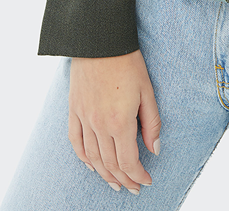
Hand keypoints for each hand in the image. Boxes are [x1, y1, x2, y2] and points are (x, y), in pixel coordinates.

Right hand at [68, 48, 160, 194]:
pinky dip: (83, 158)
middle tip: (134, 187)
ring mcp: (83, 118)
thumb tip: (154, 150)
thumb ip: (151, 123)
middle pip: (110, 164)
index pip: (128, 161)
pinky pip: (76, 142)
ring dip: (105, 175)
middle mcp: (99, 125)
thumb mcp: (147, 91)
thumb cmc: (128, 62)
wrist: (101, 40)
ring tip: (116, 183)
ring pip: (92, 158)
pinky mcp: (73, 110)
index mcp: (120, 121)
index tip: (146, 181)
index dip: (138, 175)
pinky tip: (92, 166)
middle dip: (124, 179)